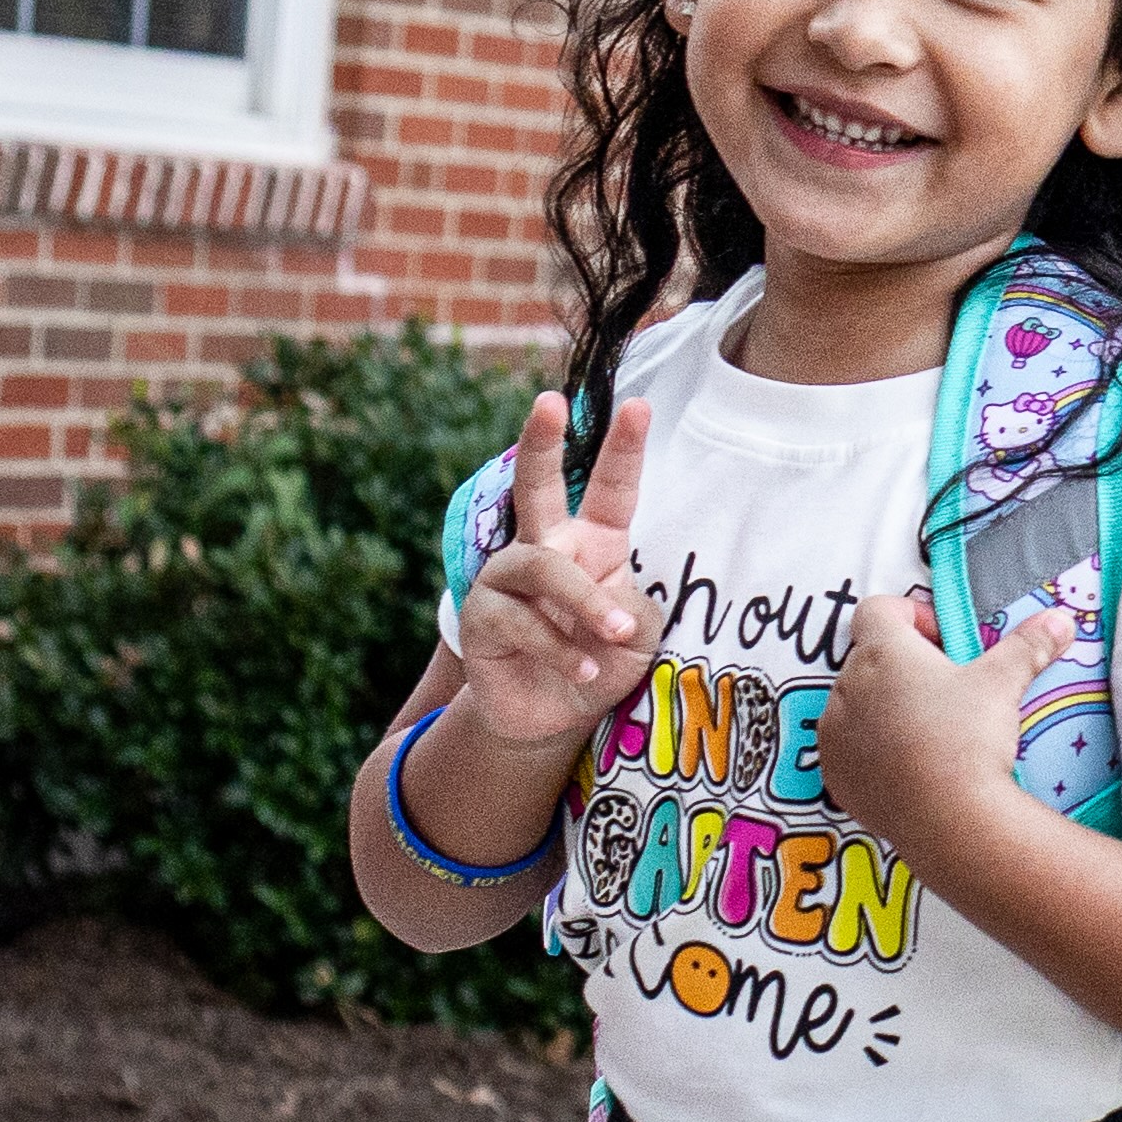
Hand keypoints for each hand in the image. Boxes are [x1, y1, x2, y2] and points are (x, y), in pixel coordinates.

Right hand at [455, 394, 662, 753]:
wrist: (553, 718)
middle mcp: (545, 548)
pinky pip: (520, 621)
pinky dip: (560, 649)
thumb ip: (637, 612)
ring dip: (584, 601)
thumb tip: (612, 604)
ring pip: (543, 567)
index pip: (610, 489)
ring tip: (614, 633)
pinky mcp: (482, 618)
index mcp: (593, 542)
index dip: (623, 448)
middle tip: (549, 402)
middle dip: (541, 442)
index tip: (638, 405)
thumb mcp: (639, 638)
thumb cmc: (601, 663)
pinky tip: (584, 672)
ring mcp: (507, 580)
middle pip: (536, 485)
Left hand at [816, 584, 1071, 848]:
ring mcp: (835, 732)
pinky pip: (848, 749)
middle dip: (904, 667)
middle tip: (946, 692)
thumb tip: (1059, 620)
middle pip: (869, 657)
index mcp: (882, 652)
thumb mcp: (1003, 683)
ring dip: (883, 708)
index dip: (912, 616)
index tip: (944, 642)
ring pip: (855, 704)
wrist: (948, 820)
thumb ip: (1027, 645)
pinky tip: (908, 766)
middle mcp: (847, 686)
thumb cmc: (969, 738)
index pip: (878, 609)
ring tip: (927, 733)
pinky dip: (871, 750)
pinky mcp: (834, 774)